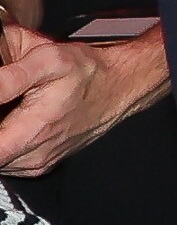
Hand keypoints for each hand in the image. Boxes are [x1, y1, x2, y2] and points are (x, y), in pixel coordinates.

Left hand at [0, 23, 168, 172]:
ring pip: (1, 160)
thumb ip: (10, 77)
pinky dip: (6, 145)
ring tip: (12, 110)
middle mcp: (35, 155)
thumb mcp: (47, 60)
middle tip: (8, 103)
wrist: (118, 86)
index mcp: (33, 131)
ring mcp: (38, 163)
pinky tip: (15, 123)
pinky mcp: (41, 164)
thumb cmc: (85, 72)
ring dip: (0, 137)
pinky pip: (10, 162)